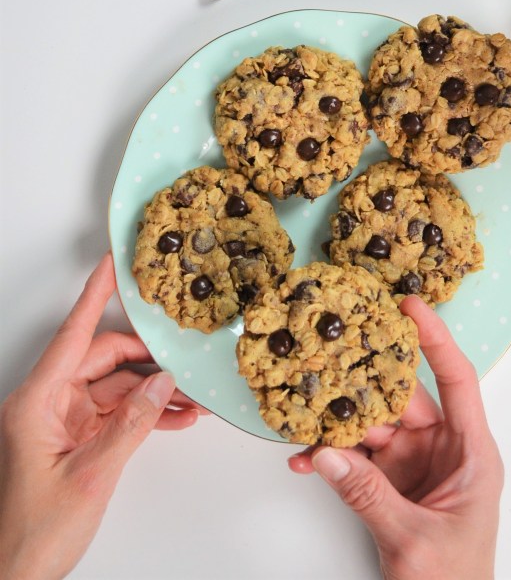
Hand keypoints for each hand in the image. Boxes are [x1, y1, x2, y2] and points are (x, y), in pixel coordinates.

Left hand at [0, 253, 204, 579]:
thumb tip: (164, 385)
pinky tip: (176, 417)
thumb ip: (132, 425)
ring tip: (192, 394)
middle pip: (102, 358)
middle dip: (147, 357)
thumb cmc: (33, 533)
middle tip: (184, 353)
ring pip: (115, 386)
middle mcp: (46, 403)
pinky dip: (145, 414)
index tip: (111, 263)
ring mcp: (61, 421)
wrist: (17, 576)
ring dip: (153, 391)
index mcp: (36, 401)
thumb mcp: (92, 475)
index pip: (73, 335)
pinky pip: (115, 413)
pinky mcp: (74, 438)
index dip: (95, 295)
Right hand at [288, 296, 502, 579]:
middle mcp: (444, 450)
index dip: (436, 339)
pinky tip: (306, 459)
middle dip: (365, 378)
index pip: (458, 379)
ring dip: (338, 422)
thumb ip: (367, 494)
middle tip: (333, 351)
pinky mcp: (390, 484)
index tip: (410, 305)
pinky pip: (356, 459)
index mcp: (472, 453)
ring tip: (305, 409)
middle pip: (403, 397)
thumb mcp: (413, 539)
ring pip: (372, 425)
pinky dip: (331, 458)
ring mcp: (414, 465)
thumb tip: (325, 452)